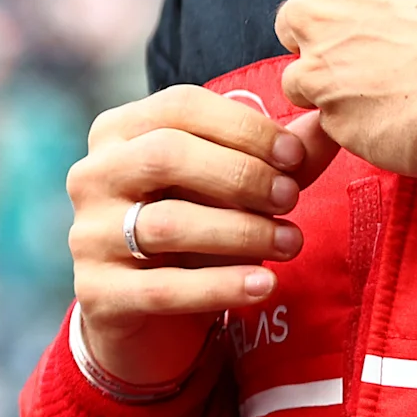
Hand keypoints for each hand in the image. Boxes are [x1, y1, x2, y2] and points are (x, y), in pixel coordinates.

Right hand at [66, 85, 340, 391]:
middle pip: (167, 156)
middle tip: (290, 200)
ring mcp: (87, 234)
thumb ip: (276, 157)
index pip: (180, 106)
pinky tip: (264, 285)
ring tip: (291, 243)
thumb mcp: (230, 188)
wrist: (141, 311)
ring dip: (241, 232)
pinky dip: (220, 286)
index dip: (244, 128)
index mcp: (118, 131)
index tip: (295, 157)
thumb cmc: (192, 230)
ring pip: (167, 224)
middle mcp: (91, 174)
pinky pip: (163, 289)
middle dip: (240, 175)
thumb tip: (329, 121)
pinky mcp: (95, 292)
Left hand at [274, 0, 416, 177]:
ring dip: (335, 90)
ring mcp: (316, 70)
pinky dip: (357, 127)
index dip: (347, 6)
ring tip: (386, 96)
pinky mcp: (332, 121)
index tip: (376, 21)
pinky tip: (396, 121)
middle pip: (297, 30)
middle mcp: (311, 12)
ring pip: (303, 83)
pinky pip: (332, 126)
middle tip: (375, 58)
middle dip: (327, 44)